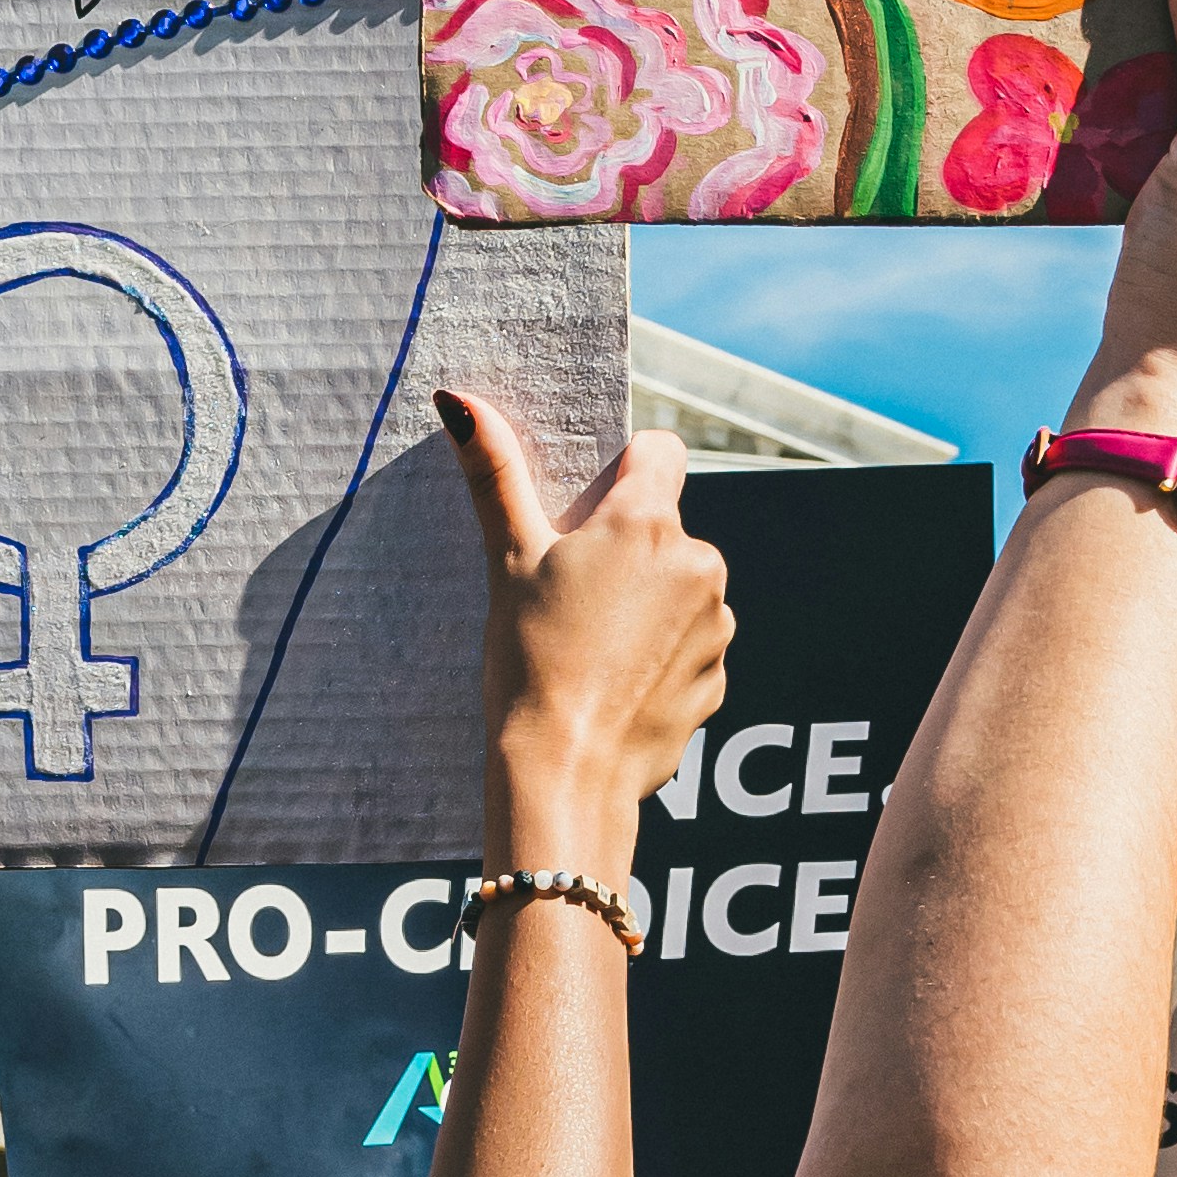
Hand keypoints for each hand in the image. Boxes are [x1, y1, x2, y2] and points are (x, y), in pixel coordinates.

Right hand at [439, 393, 733, 887]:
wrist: (566, 775)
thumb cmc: (530, 663)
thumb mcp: (507, 562)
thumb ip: (493, 476)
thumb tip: (458, 401)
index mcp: (648, 524)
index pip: (660, 452)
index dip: (625, 469)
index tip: (589, 507)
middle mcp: (700, 564)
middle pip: (665, 529)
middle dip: (627, 550)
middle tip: (569, 593)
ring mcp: (717, 625)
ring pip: (680, 589)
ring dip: (647, 604)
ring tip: (590, 646)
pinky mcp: (719, 679)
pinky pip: (689, 647)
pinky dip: (659, 657)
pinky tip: (613, 685)